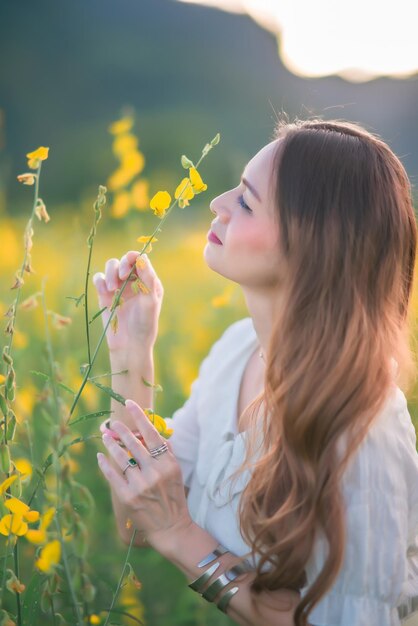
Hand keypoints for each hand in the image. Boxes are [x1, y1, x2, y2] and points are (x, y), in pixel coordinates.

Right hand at [92, 251, 163, 352]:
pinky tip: (104, 292)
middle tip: (121, 278)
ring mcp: (119, 286)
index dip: (132, 259)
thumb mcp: (150, 301)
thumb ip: (148, 279)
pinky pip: (99, 278)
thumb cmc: (144, 324)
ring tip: (111, 290)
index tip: (129, 271)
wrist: (129, 344)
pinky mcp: (105, 294)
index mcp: (148, 280)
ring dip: (110, 273)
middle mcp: (134, 280)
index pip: (140, 259)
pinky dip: (100, 281)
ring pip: (111, 266)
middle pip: (124, 260)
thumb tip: (142, 257)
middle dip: (121, 265)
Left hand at [97, 399, 192, 553]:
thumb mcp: (176, 472)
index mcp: (168, 463)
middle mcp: (155, 472)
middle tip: (113, 421)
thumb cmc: (173, 497)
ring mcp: (140, 485)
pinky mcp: (128, 497)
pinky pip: (112, 475)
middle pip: (134, 443)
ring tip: (105, 435)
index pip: (153, 434)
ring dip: (110, 444)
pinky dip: (105, 464)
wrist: (171, 528)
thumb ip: (166, 452)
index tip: (130, 404)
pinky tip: (100, 456)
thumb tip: (156, 433)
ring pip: (121, 458)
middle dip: (121, 429)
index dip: (140, 417)